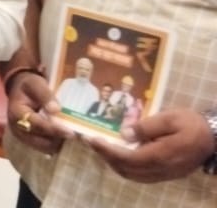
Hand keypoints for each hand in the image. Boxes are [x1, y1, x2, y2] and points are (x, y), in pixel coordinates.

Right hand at [5, 72, 70, 154]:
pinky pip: (43, 147)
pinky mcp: (28, 140)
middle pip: (40, 141)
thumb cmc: (29, 85)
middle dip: (57, 140)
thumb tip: (56, 110)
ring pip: (43, 147)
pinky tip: (63, 137)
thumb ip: (45, 95)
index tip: (71, 132)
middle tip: (74, 135)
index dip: (54, 129)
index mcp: (16, 113)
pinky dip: (54, 144)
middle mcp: (16, 128)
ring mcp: (22, 136)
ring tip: (69, 136)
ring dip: (57, 144)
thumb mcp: (36, 84)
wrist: (19, 89)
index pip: (37, 125)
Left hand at [86, 109, 214, 182]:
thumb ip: (146, 126)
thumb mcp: (169, 117)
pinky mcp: (168, 174)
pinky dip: (127, 168)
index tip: (91, 139)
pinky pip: (142, 176)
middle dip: (106, 157)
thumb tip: (124, 134)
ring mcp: (165, 174)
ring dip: (115, 164)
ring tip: (103, 148)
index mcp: (160, 155)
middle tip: (93, 143)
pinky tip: (121, 155)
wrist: (215, 137)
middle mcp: (161, 169)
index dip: (106, 150)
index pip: (126, 157)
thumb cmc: (192, 123)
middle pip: (126, 169)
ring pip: (133, 176)